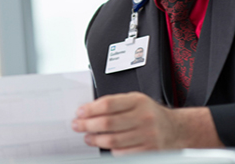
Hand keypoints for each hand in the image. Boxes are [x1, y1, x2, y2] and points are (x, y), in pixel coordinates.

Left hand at [71, 92, 222, 154]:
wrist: (176, 128)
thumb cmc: (150, 113)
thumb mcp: (135, 101)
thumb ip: (114, 103)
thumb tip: (88, 111)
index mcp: (138, 101)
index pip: (108, 104)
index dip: (90, 109)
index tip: (80, 112)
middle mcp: (144, 117)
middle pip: (108, 122)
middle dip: (87, 125)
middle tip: (77, 125)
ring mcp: (147, 135)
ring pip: (113, 140)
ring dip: (95, 139)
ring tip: (87, 137)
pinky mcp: (149, 150)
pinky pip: (123, 153)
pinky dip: (110, 150)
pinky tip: (104, 145)